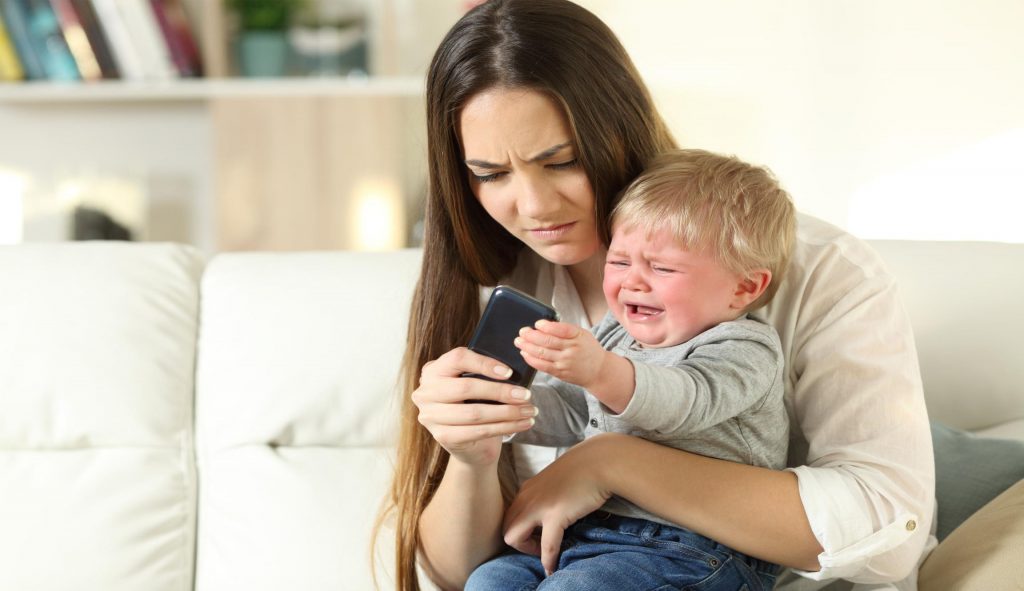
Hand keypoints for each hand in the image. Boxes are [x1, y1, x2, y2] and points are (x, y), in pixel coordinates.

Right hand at [412, 347, 538, 466]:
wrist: (469, 444)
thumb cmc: (475, 405)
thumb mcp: (475, 385)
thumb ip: (484, 375)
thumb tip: (515, 371)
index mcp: (433, 370)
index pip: (457, 358)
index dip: (484, 363)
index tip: (509, 372)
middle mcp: (425, 392)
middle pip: (466, 387)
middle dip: (501, 391)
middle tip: (526, 395)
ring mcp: (430, 416)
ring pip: (474, 412)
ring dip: (507, 412)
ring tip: (529, 411)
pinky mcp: (442, 437)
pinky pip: (478, 431)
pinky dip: (505, 427)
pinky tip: (522, 424)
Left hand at [502, 435, 614, 575]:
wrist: (601, 461)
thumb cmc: (583, 470)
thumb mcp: (555, 480)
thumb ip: (546, 494)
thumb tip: (550, 508)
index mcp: (526, 490)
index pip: (508, 517)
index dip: (520, 531)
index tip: (538, 535)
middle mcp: (527, 497)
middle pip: (505, 529)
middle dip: (520, 543)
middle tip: (540, 545)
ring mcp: (539, 506)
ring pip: (513, 538)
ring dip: (528, 550)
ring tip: (545, 553)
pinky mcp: (556, 514)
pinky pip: (546, 546)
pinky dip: (548, 560)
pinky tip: (552, 567)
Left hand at [514, 320, 607, 389]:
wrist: (598, 371)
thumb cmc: (588, 350)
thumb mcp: (582, 334)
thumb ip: (565, 329)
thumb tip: (544, 325)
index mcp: (578, 336)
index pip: (561, 329)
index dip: (547, 326)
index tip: (537, 323)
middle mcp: (571, 349)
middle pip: (548, 341)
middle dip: (531, 336)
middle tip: (522, 331)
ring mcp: (565, 362)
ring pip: (542, 354)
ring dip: (527, 347)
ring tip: (519, 341)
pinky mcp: (559, 372)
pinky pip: (542, 366)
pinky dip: (531, 359)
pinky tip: (524, 353)